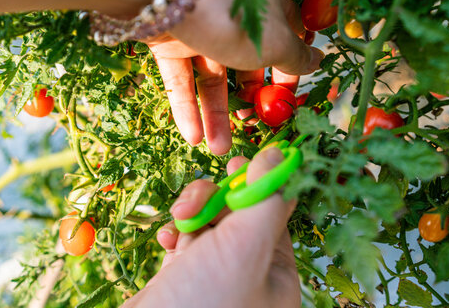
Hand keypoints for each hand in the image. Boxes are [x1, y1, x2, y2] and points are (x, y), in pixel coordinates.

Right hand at [122, 147, 299, 307]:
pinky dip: (176, 233)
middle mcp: (249, 276)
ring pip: (210, 223)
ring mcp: (215, 277)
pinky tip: (167, 238)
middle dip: (216, 199)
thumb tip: (280, 157)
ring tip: (179, 221)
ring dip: (193, 213)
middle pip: (239, 214)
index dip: (260, 184)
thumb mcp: (244, 248)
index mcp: (276, 275)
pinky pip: (186, 241)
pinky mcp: (185, 278)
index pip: (276, 214)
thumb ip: (265, 199)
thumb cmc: (202, 306)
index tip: (241, 161)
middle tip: (199, 197)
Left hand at [147, 0, 323, 154]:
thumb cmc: (235, 16)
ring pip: (211, 80)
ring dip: (215, 116)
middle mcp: (234, 20)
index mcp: (267, 10)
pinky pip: (183, 80)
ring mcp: (202, 32)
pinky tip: (193, 137)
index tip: (286, 101)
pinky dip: (187, 108)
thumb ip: (295, 57)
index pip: (284, 41)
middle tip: (250, 129)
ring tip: (218, 149)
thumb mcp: (275, 42)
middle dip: (248, 102)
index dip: (288, 72)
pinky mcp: (171, 44)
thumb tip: (317, 61)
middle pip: (246, 66)